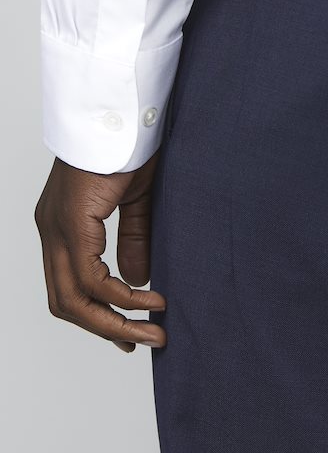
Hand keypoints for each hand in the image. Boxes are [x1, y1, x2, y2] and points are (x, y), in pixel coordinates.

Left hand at [34, 149, 166, 352]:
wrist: (122, 110)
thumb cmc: (130, 145)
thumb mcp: (135, 201)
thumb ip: (133, 240)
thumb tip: (135, 283)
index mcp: (62, 224)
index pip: (70, 288)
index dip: (99, 316)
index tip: (133, 333)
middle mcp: (50, 230)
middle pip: (66, 303)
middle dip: (106, 328)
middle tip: (143, 342)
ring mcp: (55, 228)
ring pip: (73, 299)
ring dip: (113, 322)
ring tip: (151, 332)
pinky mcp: (71, 223)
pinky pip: (91, 278)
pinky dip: (121, 297)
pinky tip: (149, 301)